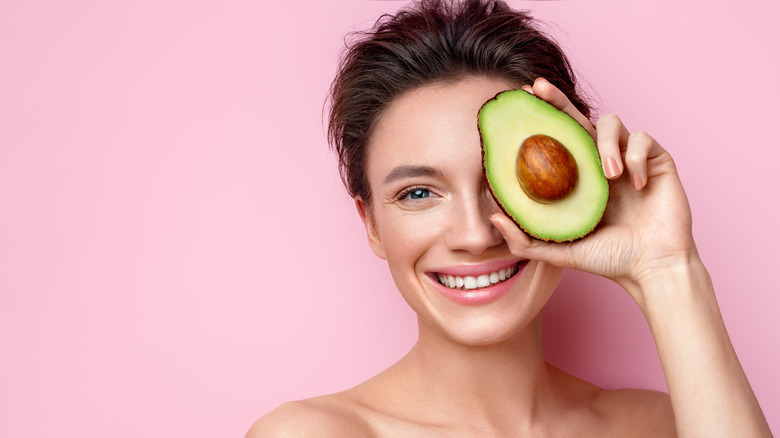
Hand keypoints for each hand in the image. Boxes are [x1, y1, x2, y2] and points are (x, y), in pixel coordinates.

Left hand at [489, 78, 697, 304]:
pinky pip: (643, 140)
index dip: (540, 117)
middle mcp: (600, 162)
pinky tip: (635, 184)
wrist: (651, 268)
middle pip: (577, 118)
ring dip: (605, 143)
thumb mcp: (558, 251)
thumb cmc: (607, 259)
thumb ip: (525, 239)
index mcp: (578, 177)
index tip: (519, 100)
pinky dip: (636, 157)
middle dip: (557, 100)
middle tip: (538, 89)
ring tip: (608, 175)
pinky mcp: (656, 160)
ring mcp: (628, 159)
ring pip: (611, 123)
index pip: (556, 139)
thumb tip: (492, 217)